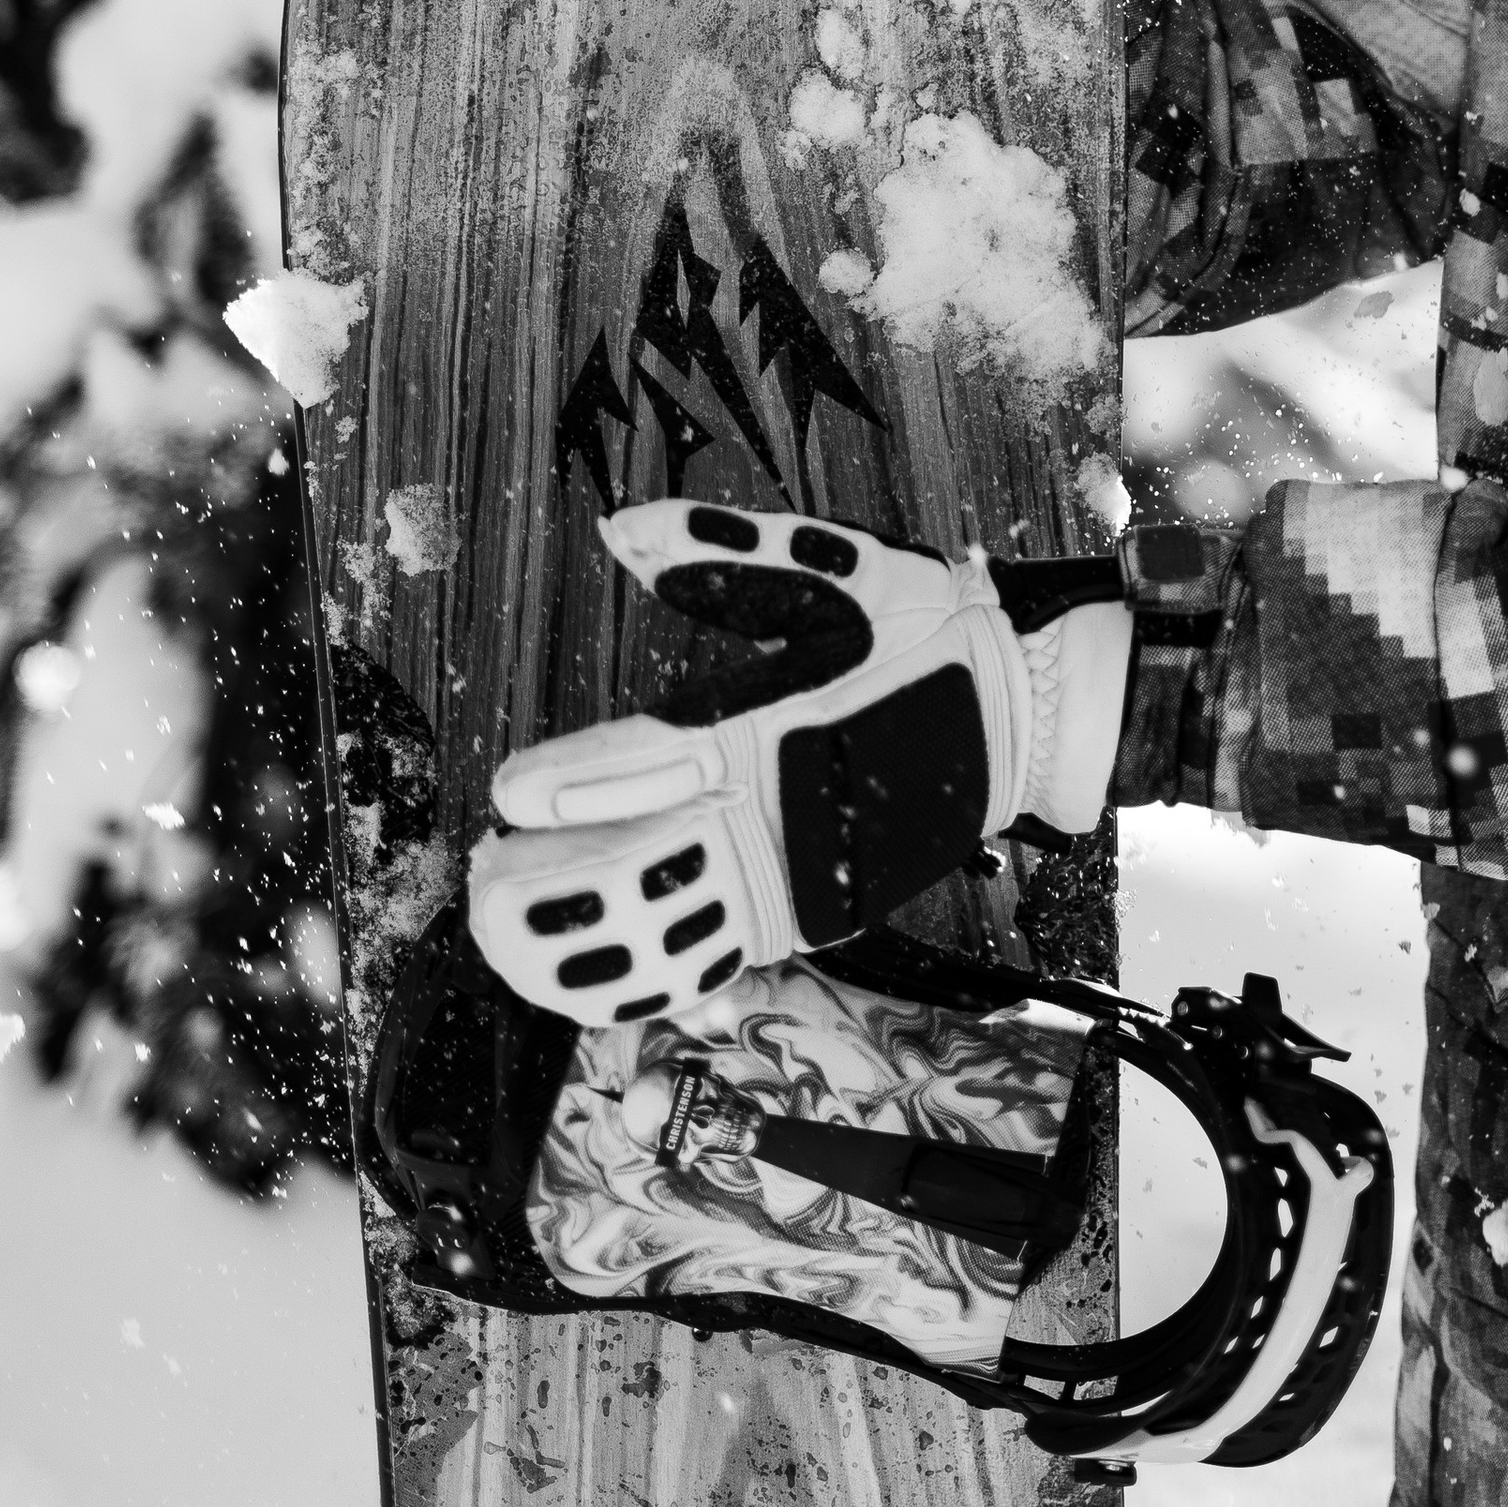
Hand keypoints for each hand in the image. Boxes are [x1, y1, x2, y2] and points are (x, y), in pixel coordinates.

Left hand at [465, 503, 1130, 1023]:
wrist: (1023, 710)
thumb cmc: (920, 630)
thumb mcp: (830, 566)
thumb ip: (719, 549)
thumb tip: (620, 529)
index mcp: (775, 722)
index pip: (652, 763)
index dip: (572, 783)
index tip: (507, 794)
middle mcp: (776, 812)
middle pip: (640, 871)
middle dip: (547, 885)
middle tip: (483, 878)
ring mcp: (792, 876)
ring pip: (664, 935)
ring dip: (575, 945)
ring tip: (505, 929)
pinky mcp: (808, 915)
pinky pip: (705, 963)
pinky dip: (633, 976)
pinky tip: (576, 975)